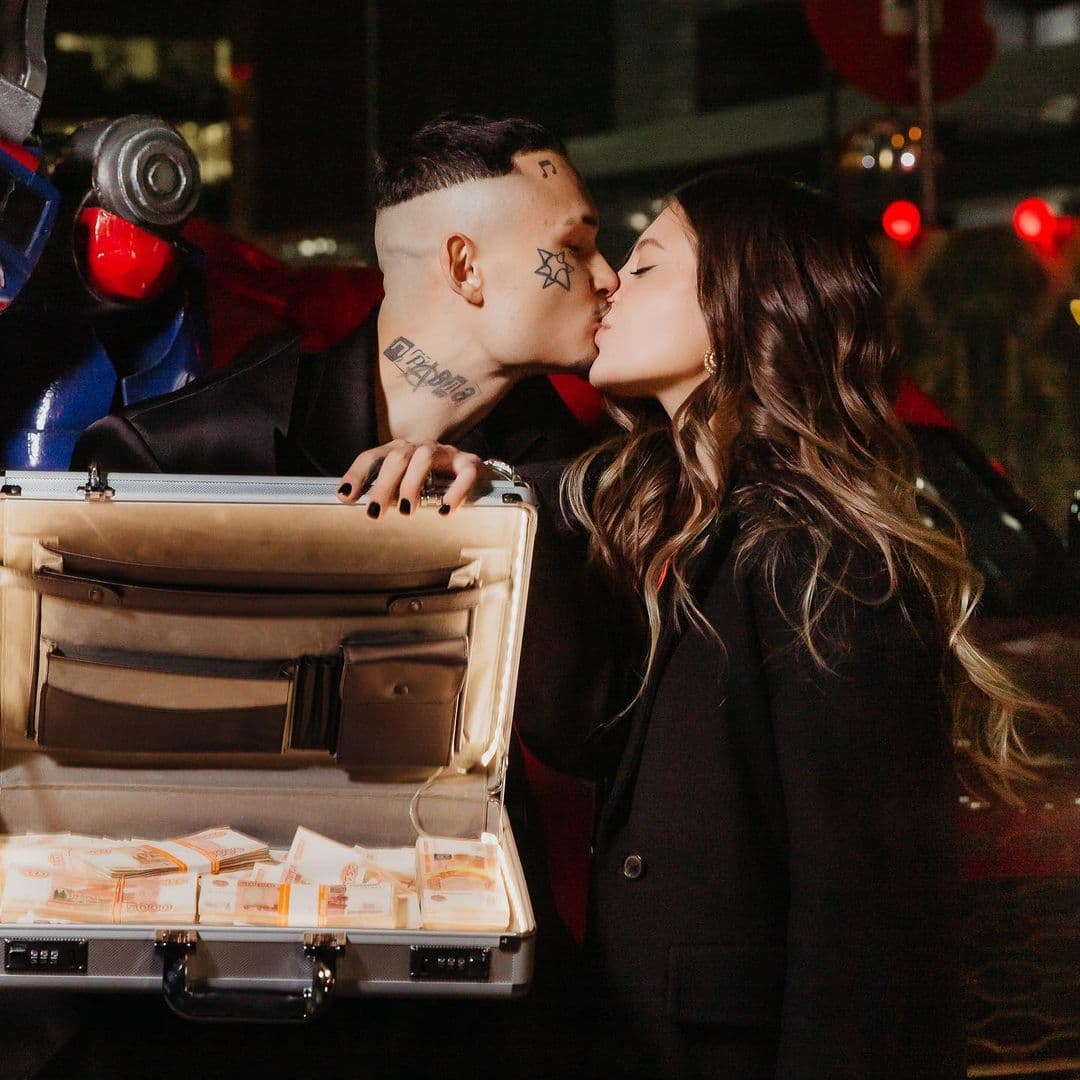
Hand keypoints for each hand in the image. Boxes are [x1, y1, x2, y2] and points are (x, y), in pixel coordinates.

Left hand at [335, 439, 484, 517]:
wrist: (476, 475)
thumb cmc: (436, 484)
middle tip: (375, 513)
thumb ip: (388, 495)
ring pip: (424, 457)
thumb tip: (363, 513)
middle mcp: (421, 447)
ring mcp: (446, 454)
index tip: (345, 496)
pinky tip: (445, 510)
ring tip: (406, 511)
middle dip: (383, 485)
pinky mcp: (470, 464)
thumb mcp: (407, 487)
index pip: (373, 457)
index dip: (357, 474)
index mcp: (401, 451)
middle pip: (397, 456)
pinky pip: (464, 473)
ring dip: (412, 484)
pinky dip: (454, 491)